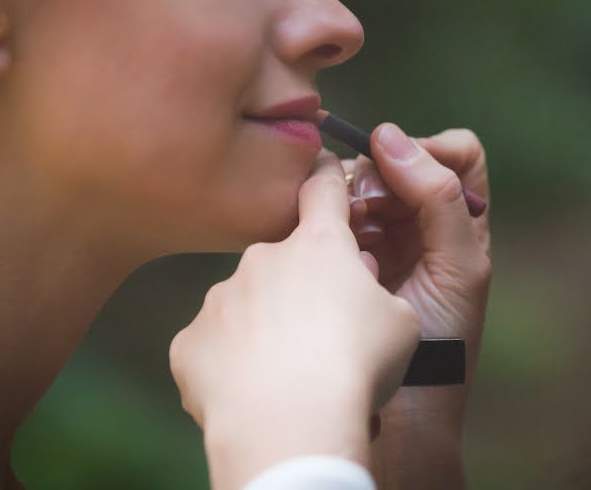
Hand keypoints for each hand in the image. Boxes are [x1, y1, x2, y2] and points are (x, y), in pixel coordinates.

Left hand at [169, 151, 421, 489]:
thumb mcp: (400, 322)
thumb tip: (355, 282)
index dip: (328, 176)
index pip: (324, 189)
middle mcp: (262, 259)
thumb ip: (376, 291)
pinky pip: (213, 347)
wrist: (290, 424)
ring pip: (246, 304)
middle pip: (283, 260)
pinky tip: (252, 391)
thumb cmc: (357, 366)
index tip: (324, 166)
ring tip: (288, 374)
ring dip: (265, 327)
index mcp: (318, 246)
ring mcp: (220, 299)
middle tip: (321, 332)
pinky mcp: (190, 342)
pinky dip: (231, 365)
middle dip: (300, 285)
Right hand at [345, 125, 491, 488]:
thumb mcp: (461, 267)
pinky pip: (331, 215)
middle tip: (365, 214)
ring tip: (348, 235)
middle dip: (380, 179)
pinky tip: (328, 244)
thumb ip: (441, 199)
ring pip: (361, 186)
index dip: (429, 149)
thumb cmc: (443, 344)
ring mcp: (380, 238)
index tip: (399, 172)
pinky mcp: (342, 255)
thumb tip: (389, 137)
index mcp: (462, 222)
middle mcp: (423, 223)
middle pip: (399, 163)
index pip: (457, 153)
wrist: (399, 408)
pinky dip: (328, 220)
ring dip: (352, 202)